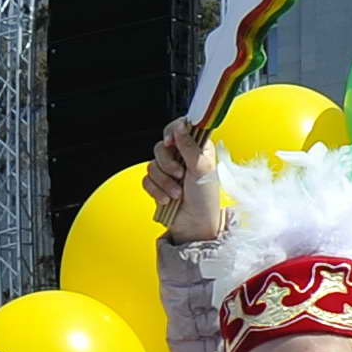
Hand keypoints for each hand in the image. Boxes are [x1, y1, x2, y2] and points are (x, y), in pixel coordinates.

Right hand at [144, 121, 224, 242]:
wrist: (195, 225)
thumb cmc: (205, 198)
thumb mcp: (202, 169)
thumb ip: (190, 147)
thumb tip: (181, 127)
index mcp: (198, 149)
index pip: (181, 128)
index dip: (173, 132)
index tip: (172, 142)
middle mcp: (182, 157)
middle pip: (161, 147)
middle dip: (168, 163)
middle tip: (180, 175)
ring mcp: (169, 170)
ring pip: (152, 164)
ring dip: (164, 181)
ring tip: (177, 193)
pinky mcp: (158, 183)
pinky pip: (146, 179)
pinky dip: (156, 190)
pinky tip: (167, 199)